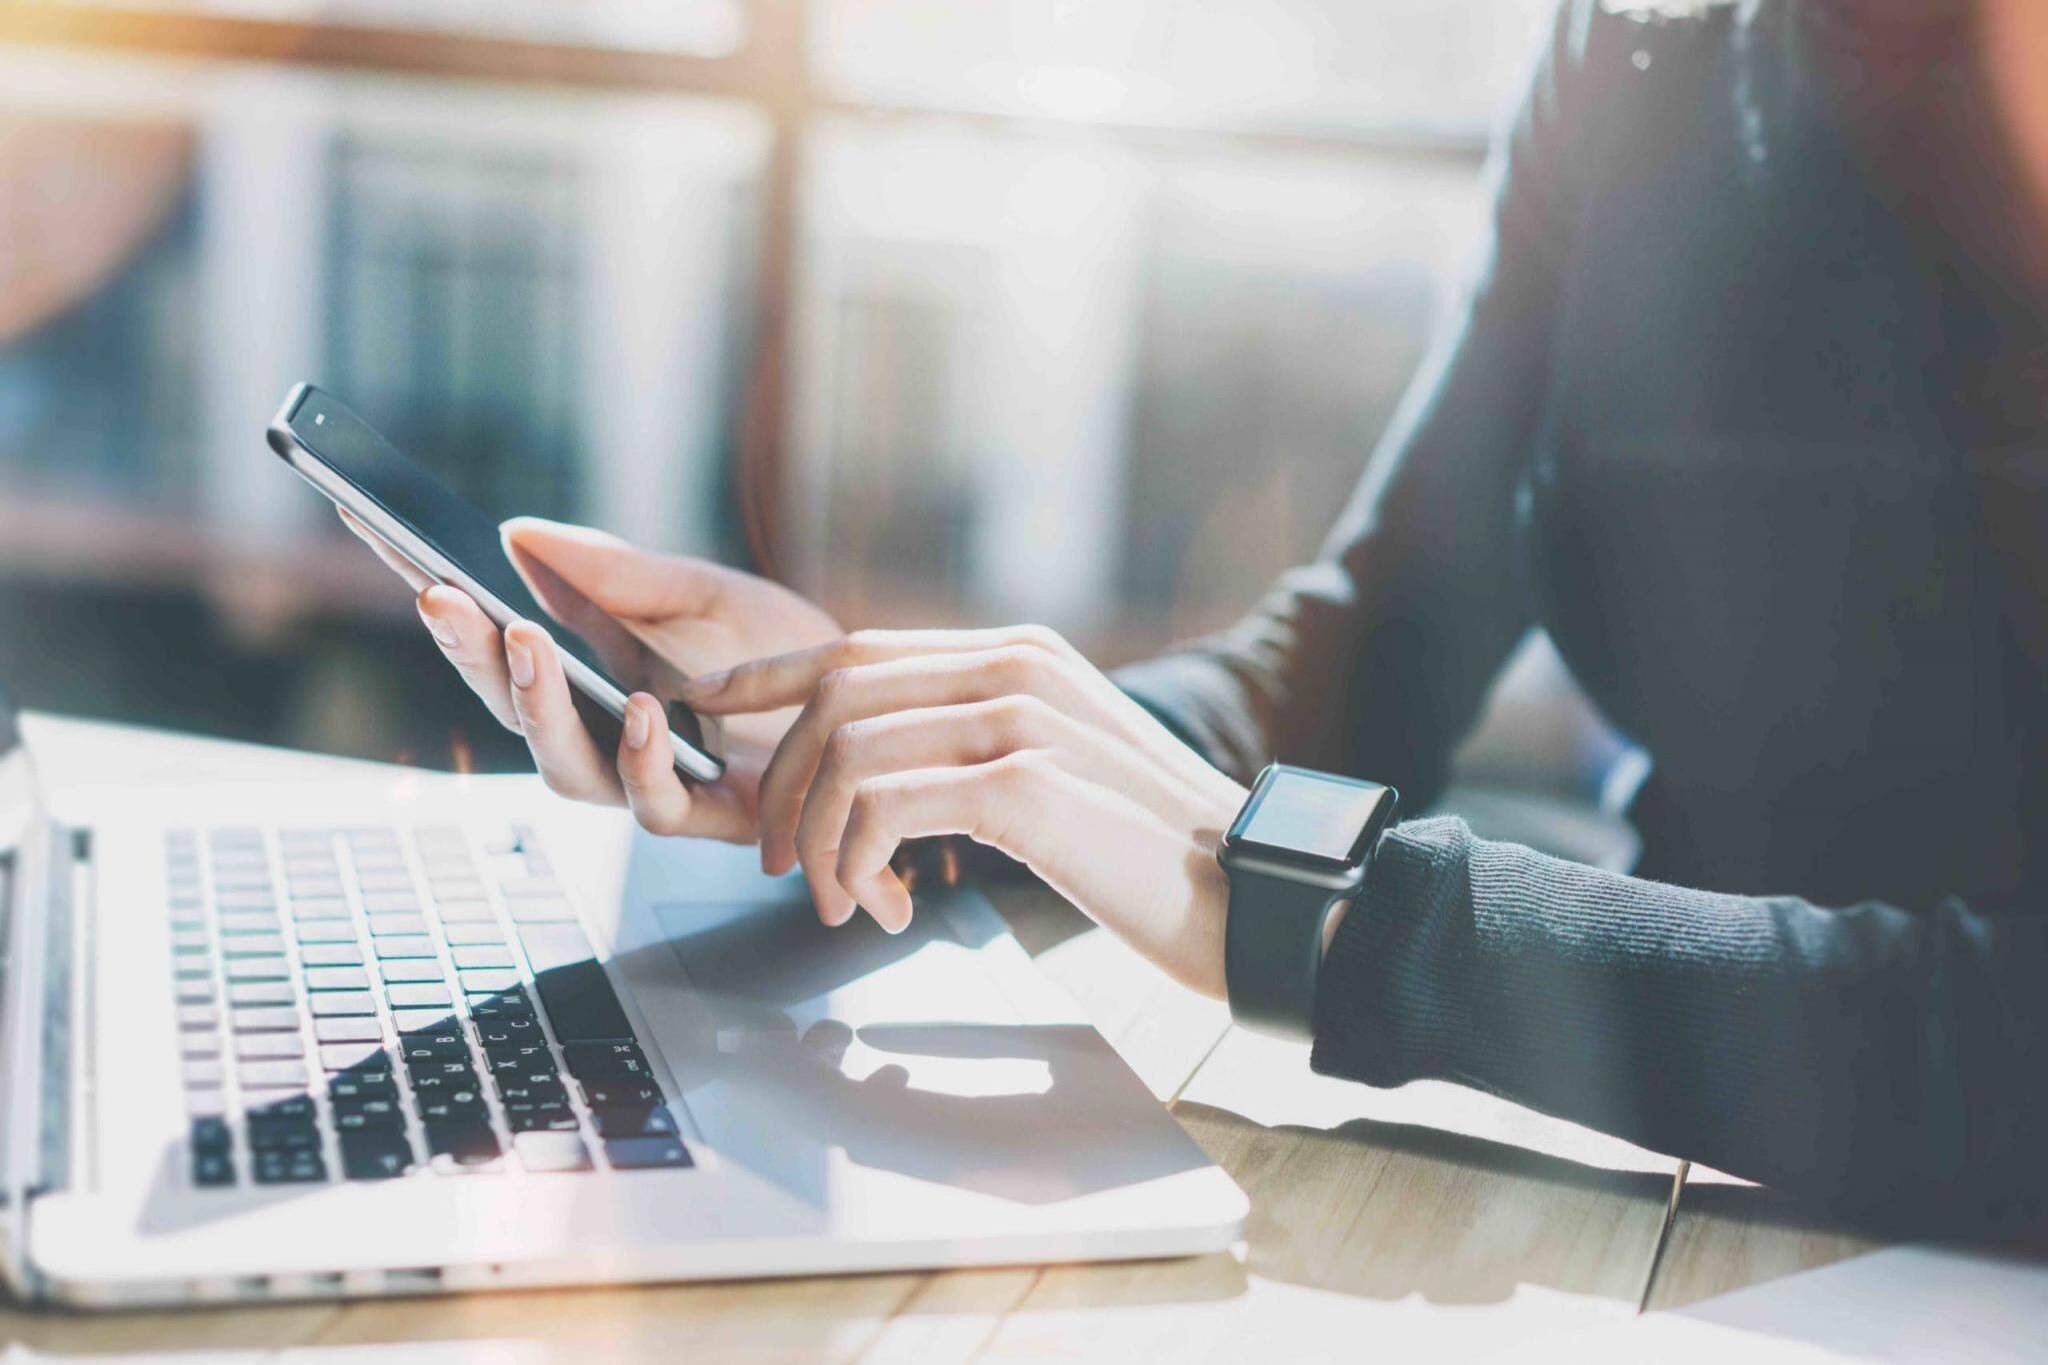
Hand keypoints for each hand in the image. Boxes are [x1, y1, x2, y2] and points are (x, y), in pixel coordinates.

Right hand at [340, 510, 841, 840]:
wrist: (876, 699)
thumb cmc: (782, 648)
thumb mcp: (697, 589)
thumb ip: (613, 571)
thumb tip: (515, 533)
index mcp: (590, 677)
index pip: (495, 647)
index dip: (439, 607)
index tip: (378, 541)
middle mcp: (607, 737)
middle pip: (511, 713)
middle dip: (469, 656)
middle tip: (443, 598)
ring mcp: (655, 781)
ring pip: (567, 769)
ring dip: (538, 707)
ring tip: (525, 640)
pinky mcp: (717, 817)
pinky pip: (658, 805)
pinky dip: (641, 759)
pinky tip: (640, 710)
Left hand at [681, 626, 1246, 995]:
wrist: (1249, 896)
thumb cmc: (1151, 853)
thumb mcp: (1061, 770)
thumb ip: (982, 744)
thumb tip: (892, 768)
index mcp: (1018, 656)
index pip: (860, 648)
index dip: (769, 676)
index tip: (708, 707)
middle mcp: (1015, 666)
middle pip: (836, 693)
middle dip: (782, 781)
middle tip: (781, 862)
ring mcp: (1020, 717)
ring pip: (848, 750)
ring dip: (817, 837)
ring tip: (839, 901)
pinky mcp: (1023, 782)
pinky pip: (884, 805)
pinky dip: (855, 860)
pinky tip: (877, 902)